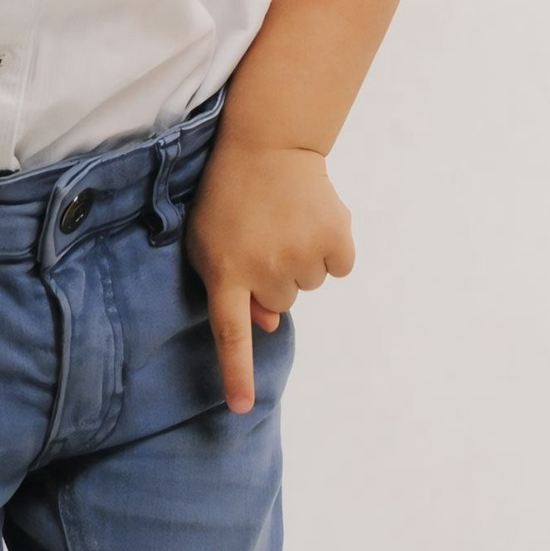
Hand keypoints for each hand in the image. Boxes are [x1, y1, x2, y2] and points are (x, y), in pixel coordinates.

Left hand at [185, 133, 354, 413]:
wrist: (268, 142)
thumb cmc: (230, 195)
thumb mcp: (210, 241)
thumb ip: (230, 286)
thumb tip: (268, 327)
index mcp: (225, 271)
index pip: (230, 334)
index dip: (237, 373)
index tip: (240, 409)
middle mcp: (263, 268)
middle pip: (281, 302)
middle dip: (274, 276)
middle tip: (264, 234)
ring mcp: (300, 253)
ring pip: (310, 285)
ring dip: (302, 258)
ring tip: (286, 219)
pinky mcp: (334, 237)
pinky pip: (339, 267)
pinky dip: (332, 248)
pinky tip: (314, 218)